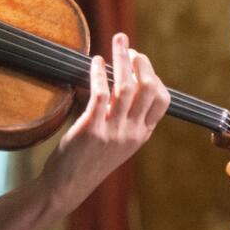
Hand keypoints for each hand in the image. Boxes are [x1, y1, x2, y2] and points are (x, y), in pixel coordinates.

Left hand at [40, 33, 169, 208]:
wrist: (67, 185)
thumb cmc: (90, 159)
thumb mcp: (118, 142)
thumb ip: (127, 118)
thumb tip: (127, 82)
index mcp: (141, 134)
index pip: (162, 99)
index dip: (153, 75)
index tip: (139, 61)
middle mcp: (131, 133)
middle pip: (148, 88)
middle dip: (140, 60)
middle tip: (127, 45)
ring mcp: (113, 132)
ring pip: (126, 87)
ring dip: (121, 59)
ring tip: (116, 43)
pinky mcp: (91, 130)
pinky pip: (100, 94)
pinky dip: (98, 73)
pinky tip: (94, 62)